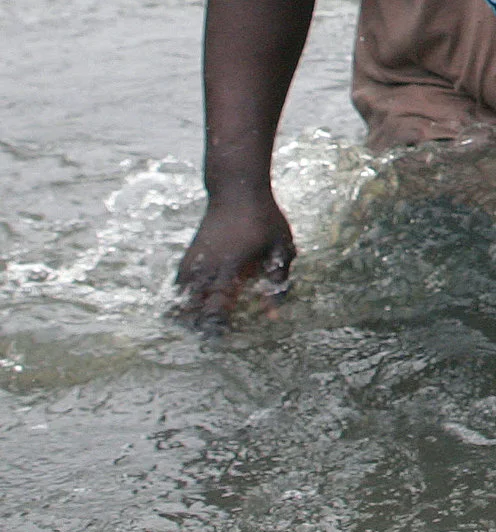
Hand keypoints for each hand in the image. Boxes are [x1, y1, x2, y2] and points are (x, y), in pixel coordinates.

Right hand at [174, 188, 294, 327]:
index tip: (221, 341)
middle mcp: (207, 266)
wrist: (235, 190)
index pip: (218, 304)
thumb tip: (273, 317)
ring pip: (181, 298)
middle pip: (193, 307)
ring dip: (186, 316)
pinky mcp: (189, 256)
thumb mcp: (280, 248)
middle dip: (197, 327)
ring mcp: (194, 260)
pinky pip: (179, 286)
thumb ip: (277, 282)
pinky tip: (184, 312)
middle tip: (207, 342)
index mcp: (231, 266)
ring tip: (193, 332)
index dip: (217, 325)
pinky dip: (180, 300)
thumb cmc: (264, 219)